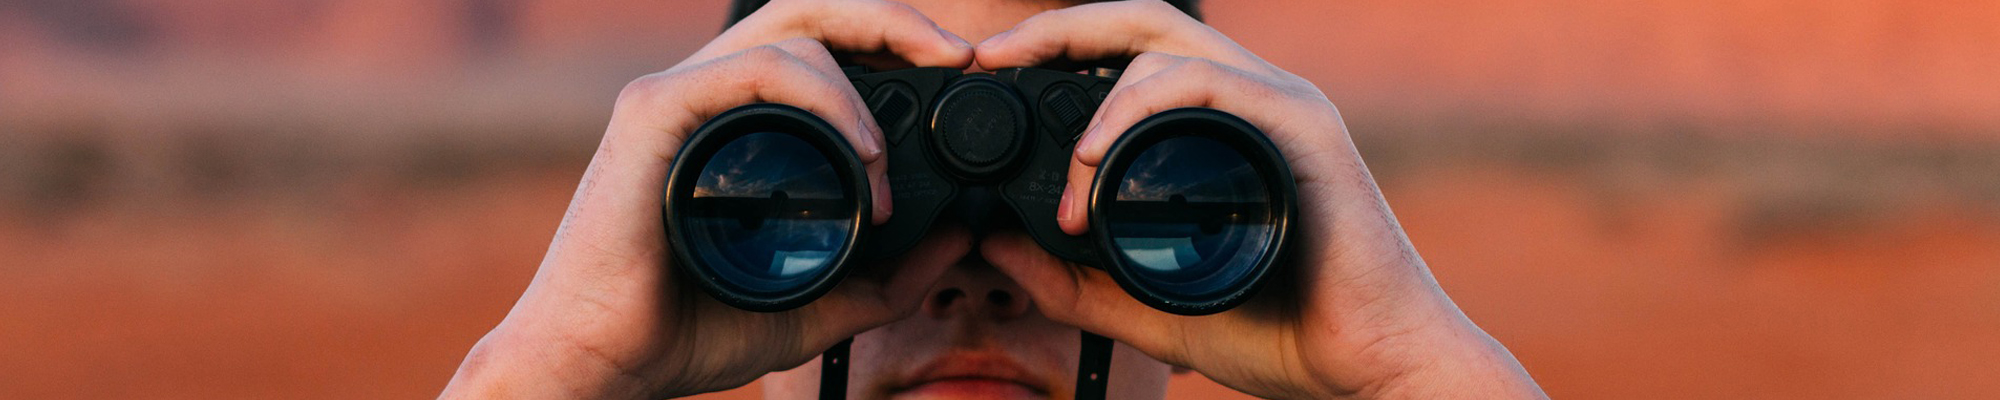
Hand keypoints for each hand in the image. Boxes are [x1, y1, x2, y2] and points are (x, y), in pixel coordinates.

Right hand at [438, 0, 975, 397]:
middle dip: (890, 20)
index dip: (889, 42)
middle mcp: (705, 94)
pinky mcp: (653, 114)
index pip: (819, 47)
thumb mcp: (817, 305)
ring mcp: (676, 96)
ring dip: (860, 84)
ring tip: (886, 162)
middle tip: (958, 55)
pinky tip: (860, 151)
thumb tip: (960, 238)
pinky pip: (751, 70)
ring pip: (788, 33)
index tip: (956, 74)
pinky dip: (821, 97)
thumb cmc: (685, 330)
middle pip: (807, 14)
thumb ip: (888, 278)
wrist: (603, 365)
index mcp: (736, 122)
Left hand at [973, 2, 1545, 398]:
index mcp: (1219, 125)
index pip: (1130, 54)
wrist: (1371, 367)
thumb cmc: (1283, 335)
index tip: (991, 73)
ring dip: (1094, 96)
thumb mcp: (1146, 310)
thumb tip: (993, 244)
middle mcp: (1251, 98)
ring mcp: (1279, 104)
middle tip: (992, 58)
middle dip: (1058, 29)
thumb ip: (1071, 281)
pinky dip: (1139, 107)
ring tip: (1064, 175)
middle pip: (1142, 23)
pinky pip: (1206, 83)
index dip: (1059, 49)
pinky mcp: (1300, 125)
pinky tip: (1097, 157)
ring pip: (1167, 44)